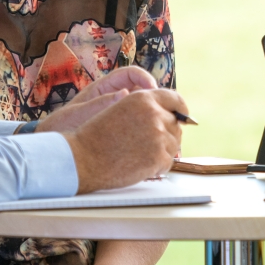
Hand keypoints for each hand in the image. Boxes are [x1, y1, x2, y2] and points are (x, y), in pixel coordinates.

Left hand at [35, 68, 159, 133]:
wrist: (54, 148)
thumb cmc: (61, 127)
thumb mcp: (78, 115)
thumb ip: (100, 105)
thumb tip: (124, 94)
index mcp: (103, 88)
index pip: (131, 74)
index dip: (145, 78)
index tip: (153, 91)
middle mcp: (114, 98)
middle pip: (143, 91)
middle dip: (156, 99)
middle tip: (166, 112)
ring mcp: (119, 114)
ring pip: (145, 109)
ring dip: (156, 116)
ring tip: (164, 129)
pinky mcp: (122, 130)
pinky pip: (140, 126)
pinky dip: (149, 131)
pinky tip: (153, 142)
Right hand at [63, 88, 187, 191]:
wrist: (82, 158)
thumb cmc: (96, 136)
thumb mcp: (120, 109)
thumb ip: (145, 109)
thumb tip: (170, 116)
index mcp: (143, 98)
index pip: (175, 100)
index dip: (180, 110)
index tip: (182, 117)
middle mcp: (154, 114)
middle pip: (176, 125)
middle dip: (167, 134)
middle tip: (150, 145)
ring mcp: (157, 136)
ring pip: (174, 144)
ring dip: (162, 151)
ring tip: (141, 156)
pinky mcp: (157, 156)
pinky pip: (168, 162)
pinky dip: (158, 166)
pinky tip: (142, 166)